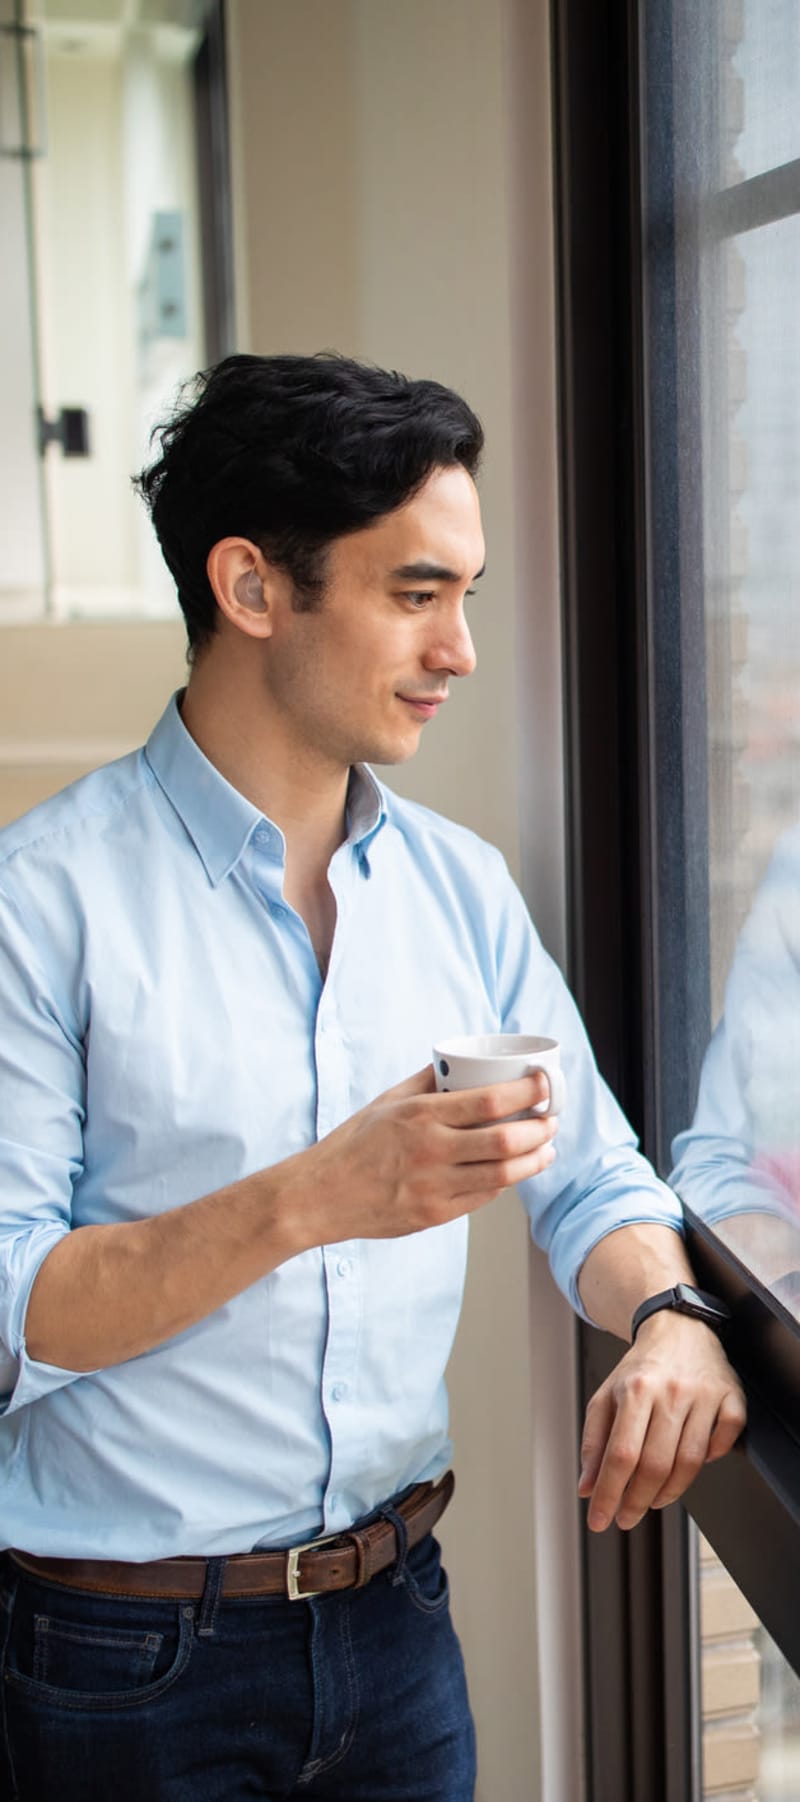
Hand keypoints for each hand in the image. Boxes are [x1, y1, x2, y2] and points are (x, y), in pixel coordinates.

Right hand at [293, 1064, 559, 1246]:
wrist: (321, 1195)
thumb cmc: (354, 1144)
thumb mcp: (387, 1100)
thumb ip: (427, 1081)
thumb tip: (460, 1062)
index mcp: (421, 1115)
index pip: (490, 1101)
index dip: (526, 1092)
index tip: (543, 1084)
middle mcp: (431, 1150)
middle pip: (505, 1140)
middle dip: (539, 1129)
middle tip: (551, 1120)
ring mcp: (434, 1186)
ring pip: (503, 1174)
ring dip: (534, 1160)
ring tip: (546, 1148)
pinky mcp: (434, 1215)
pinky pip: (483, 1197)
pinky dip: (505, 1182)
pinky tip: (513, 1171)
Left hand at [577, 1310, 745, 1531]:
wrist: (677, 1328)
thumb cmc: (640, 1369)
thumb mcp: (606, 1397)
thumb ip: (594, 1442)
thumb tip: (587, 1488)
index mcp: (634, 1389)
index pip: (620, 1455)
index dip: (609, 1494)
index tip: (600, 1520)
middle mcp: (670, 1391)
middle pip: (655, 1464)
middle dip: (637, 1501)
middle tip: (626, 1518)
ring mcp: (704, 1393)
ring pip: (691, 1461)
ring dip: (669, 1492)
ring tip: (652, 1500)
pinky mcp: (731, 1396)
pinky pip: (726, 1440)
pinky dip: (712, 1459)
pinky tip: (691, 1464)